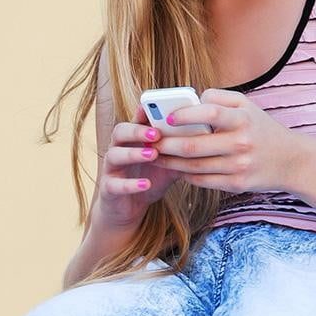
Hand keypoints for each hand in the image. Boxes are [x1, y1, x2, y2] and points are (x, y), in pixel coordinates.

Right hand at [91, 110, 181, 229]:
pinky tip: (146, 184)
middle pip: (120, 132)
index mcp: (133, 140)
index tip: (157, 107)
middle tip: (157, 134)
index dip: (143, 112)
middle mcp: (119, 149)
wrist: (131, 207)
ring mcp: (112, 168)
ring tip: (152, 155)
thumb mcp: (169, 163)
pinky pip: (115, 184)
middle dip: (137, 130)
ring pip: (114, 155)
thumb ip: (180, 150)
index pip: (135, 120)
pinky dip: (130, 184)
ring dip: (133, 153)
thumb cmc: (151, 178)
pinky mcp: (108, 188)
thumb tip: (206, 139)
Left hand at [153, 88, 313, 192]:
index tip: (167, 118)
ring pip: (193, 166)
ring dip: (169, 162)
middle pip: (192, 146)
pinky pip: (202, 180)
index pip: (209, 113)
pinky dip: (185, 175)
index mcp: (242, 118)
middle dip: (165, 144)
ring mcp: (239, 165)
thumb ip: (218, 98)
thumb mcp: (246, 106)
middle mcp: (241, 142)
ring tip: (155, 155)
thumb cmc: (260, 128)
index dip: (184, 115)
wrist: (291, 161)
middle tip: (149, 141)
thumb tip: (190, 100)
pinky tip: (175, 168)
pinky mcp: (237, 184)